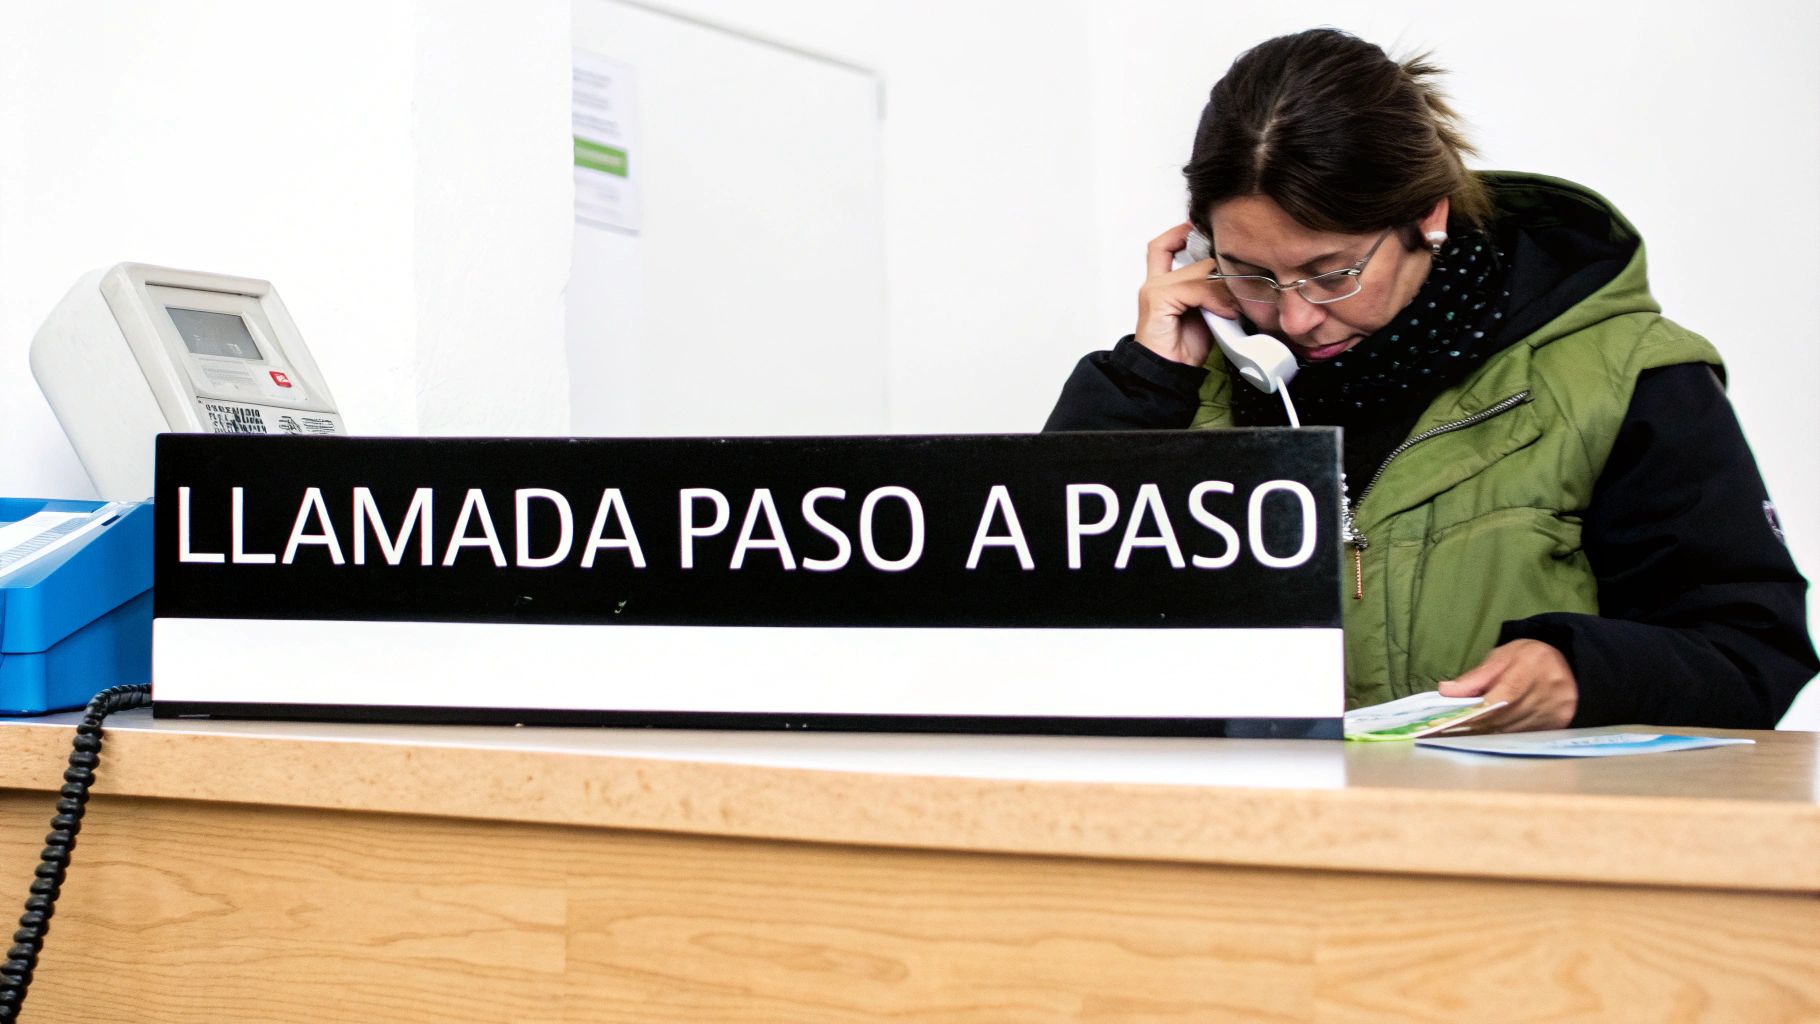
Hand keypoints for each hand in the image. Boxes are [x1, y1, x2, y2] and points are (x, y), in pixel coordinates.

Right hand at [1137, 223, 1242, 366]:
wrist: (1165, 375)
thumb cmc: (1183, 349)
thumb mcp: (1205, 314)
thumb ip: (1213, 293)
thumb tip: (1240, 279)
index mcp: (1162, 284)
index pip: (1165, 245)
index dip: (1182, 233)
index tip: (1206, 230)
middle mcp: (1155, 282)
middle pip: (1194, 256)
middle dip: (1222, 267)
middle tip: (1244, 281)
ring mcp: (1154, 289)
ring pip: (1199, 272)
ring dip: (1224, 288)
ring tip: (1236, 307)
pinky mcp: (1158, 299)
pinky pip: (1194, 288)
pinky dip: (1214, 299)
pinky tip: (1225, 313)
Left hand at [1438, 640, 1578, 731]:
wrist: (1569, 665)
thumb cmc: (1530, 658)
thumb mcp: (1502, 656)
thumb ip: (1475, 677)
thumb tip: (1446, 691)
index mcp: (1530, 666)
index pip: (1501, 697)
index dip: (1476, 712)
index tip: (1453, 722)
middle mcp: (1547, 691)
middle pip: (1505, 717)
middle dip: (1477, 724)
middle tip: (1451, 729)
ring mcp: (1556, 710)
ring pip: (1513, 730)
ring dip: (1489, 732)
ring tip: (1468, 731)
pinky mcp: (1559, 724)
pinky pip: (1525, 734)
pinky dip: (1506, 734)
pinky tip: (1492, 731)